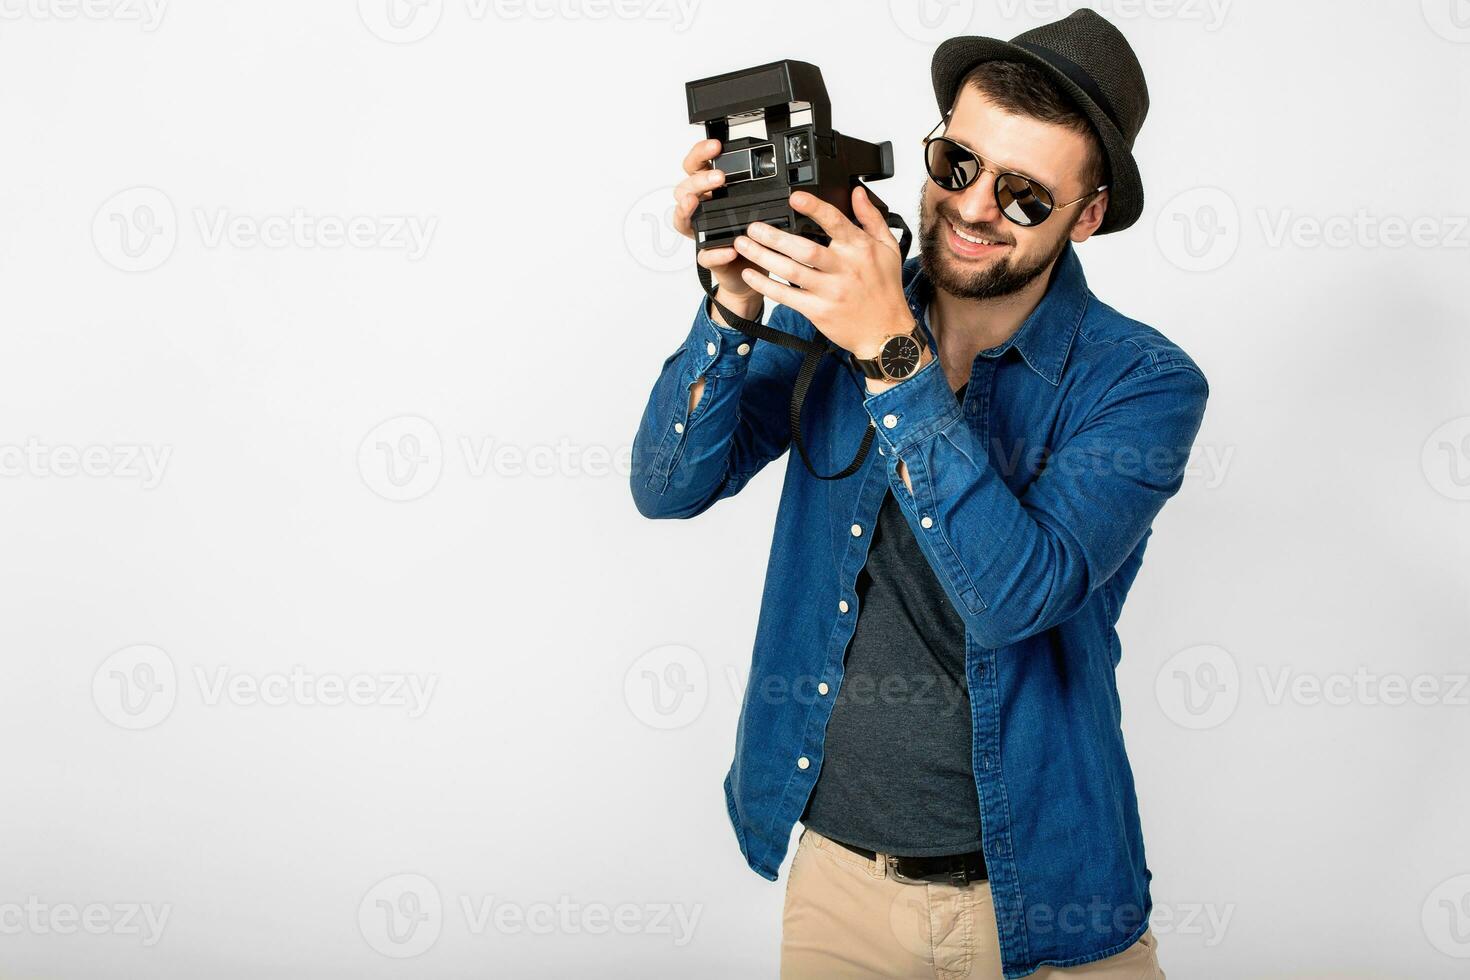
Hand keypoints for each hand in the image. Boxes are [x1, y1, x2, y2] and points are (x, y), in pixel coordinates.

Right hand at [671, 138, 761, 321]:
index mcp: (712, 193)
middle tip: (719, 178)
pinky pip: (704, 255)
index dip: (701, 153)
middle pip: (683, 188)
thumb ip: (764, 193)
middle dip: (698, 179)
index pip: (697, 167)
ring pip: (681, 218)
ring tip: (698, 202)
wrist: (752, 270)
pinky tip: (729, 249)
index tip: (716, 146)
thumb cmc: (753, 235)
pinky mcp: (708, 258)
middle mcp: (701, 211)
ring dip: (688, 208)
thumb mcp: (760, 208)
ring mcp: (700, 234)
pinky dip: (715, 252)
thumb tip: (788, 180)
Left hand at [731, 186, 913, 357]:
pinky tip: (750, 275)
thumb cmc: (885, 290)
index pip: (835, 222)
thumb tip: (857, 192)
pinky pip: (786, 296)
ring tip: (744, 245)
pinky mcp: (818, 311)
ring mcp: (830, 291)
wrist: (885, 333)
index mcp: (859, 249)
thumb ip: (871, 217)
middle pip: (804, 248)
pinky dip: (766, 285)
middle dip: (774, 237)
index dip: (814, 208)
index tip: (794, 197)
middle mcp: (844, 268)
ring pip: (791, 271)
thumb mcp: (887, 248)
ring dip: (763, 257)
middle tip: (753, 227)